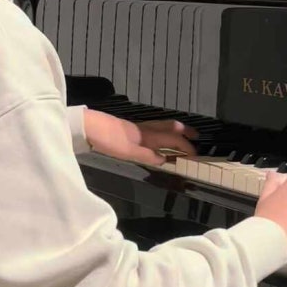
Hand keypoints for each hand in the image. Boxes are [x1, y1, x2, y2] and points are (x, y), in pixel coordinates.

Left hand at [83, 109, 197, 166]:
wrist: (89, 126)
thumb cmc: (108, 140)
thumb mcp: (128, 152)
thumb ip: (147, 155)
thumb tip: (165, 159)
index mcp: (148, 136)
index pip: (173, 140)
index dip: (186, 147)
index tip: (196, 154)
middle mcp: (146, 130)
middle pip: (170, 128)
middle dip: (184, 132)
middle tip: (196, 137)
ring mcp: (138, 128)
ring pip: (162, 127)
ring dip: (175, 130)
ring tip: (182, 135)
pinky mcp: (130, 128)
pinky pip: (154, 128)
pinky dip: (163, 132)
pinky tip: (158, 138)